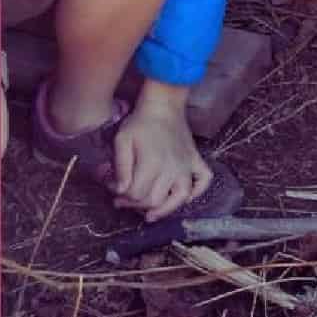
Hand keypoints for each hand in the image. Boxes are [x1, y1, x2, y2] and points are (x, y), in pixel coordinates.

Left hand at [111, 84, 212, 222]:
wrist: (163, 103)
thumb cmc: (140, 121)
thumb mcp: (122, 140)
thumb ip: (121, 167)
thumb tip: (120, 191)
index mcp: (152, 164)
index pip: (137, 194)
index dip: (122, 196)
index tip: (113, 190)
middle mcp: (172, 169)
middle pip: (155, 200)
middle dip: (137, 205)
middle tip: (125, 200)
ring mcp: (186, 165)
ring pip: (181, 198)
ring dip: (166, 209)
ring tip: (151, 214)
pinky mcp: (195, 160)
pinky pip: (204, 179)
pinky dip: (198, 192)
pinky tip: (185, 197)